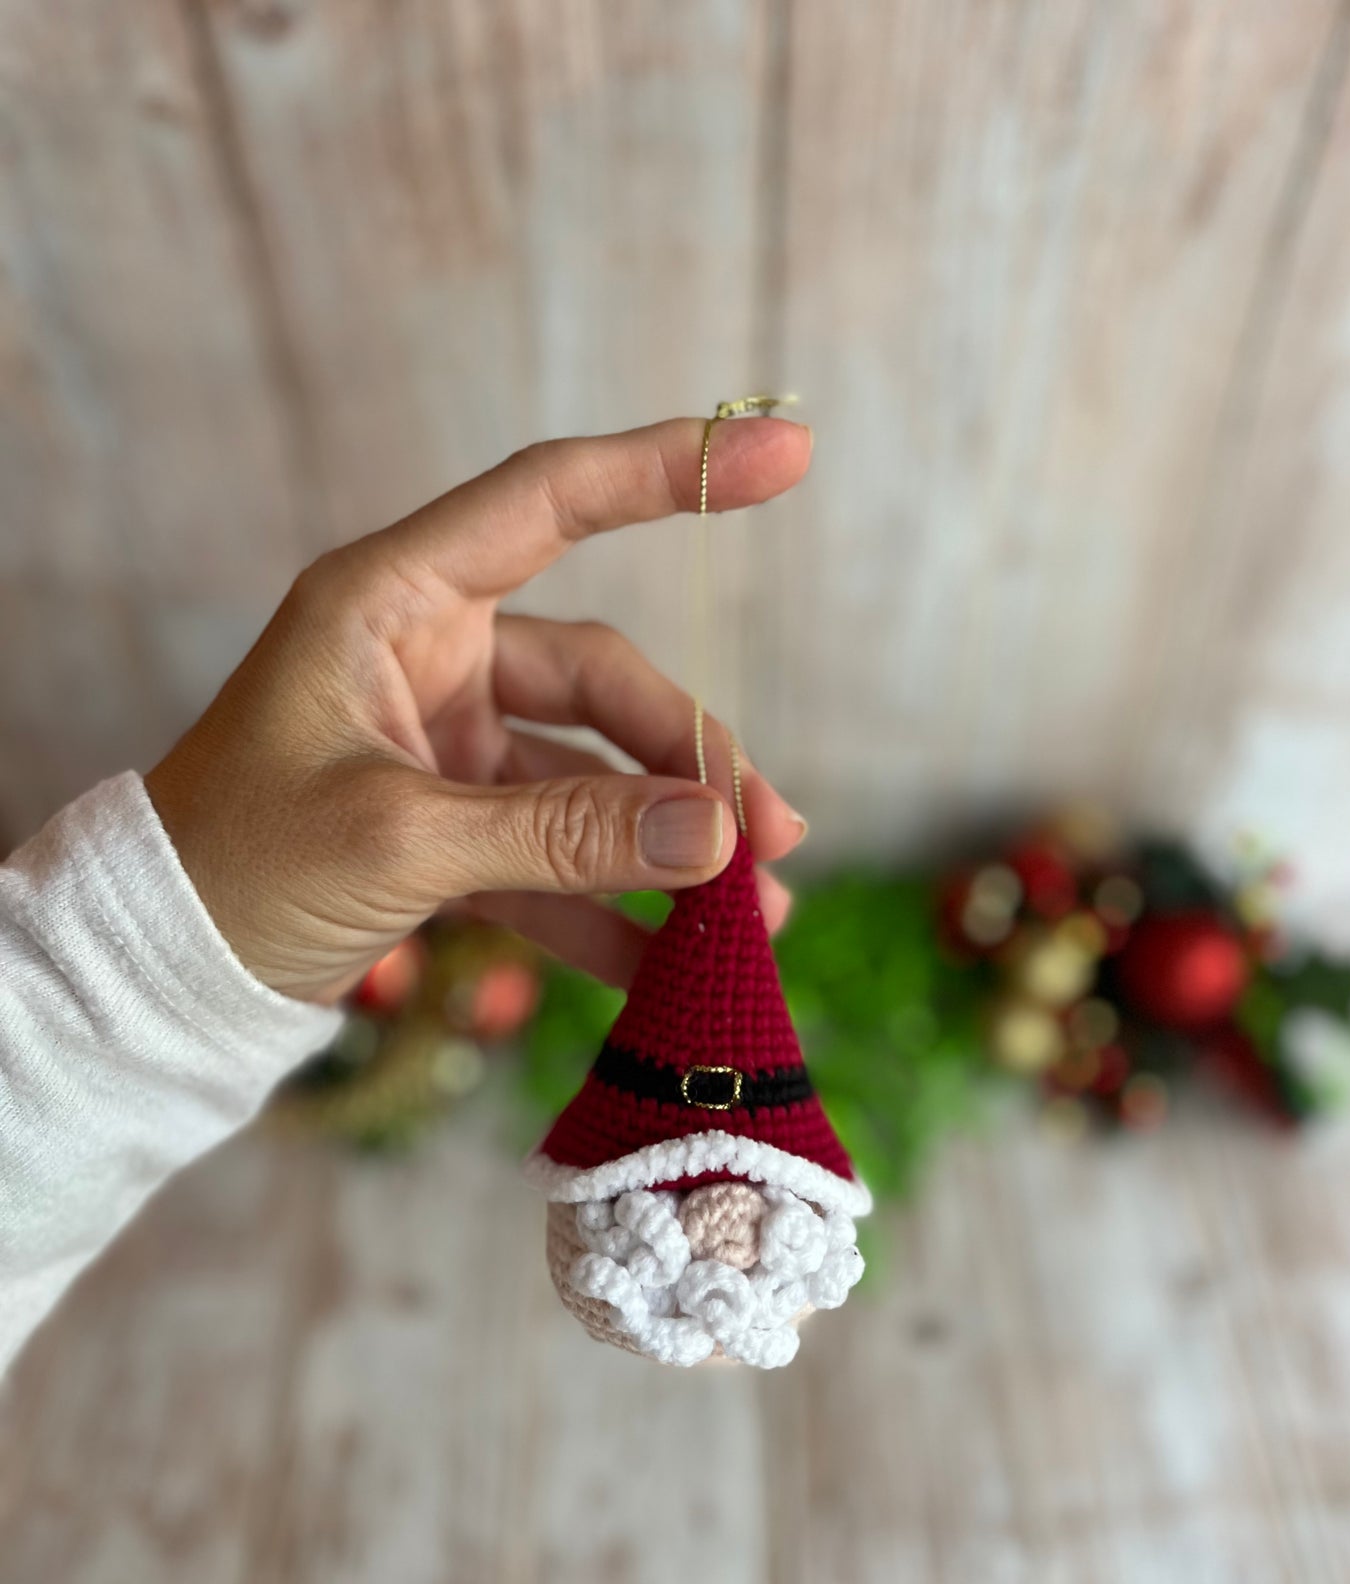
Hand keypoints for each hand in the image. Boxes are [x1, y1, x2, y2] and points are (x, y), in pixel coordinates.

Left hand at [146, 416, 810, 1003]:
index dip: (670, 469)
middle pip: (604, 679)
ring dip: (669, 846)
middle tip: (767, 841)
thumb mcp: (401, 838)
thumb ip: (562, 833)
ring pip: (594, 776)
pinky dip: (609, 908)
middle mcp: (431, 659)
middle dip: (691, 760)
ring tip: (748, 923)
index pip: (551, 501)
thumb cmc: (238, 865)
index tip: (786, 451)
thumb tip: (715, 837)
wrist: (164, 967)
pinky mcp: (453, 829)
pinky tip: (667, 968)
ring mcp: (448, 747)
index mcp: (394, 603)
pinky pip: (556, 857)